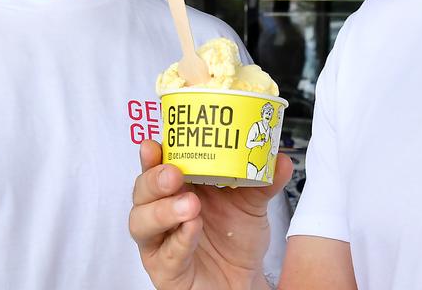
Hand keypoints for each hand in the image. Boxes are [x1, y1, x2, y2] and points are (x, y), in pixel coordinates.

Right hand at [130, 139, 291, 289]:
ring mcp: (160, 242)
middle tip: (174, 174)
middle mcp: (162, 212)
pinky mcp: (166, 269)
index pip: (156, 167)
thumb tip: (279, 159)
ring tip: (190, 204)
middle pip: (142, 191)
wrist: (243, 279)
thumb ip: (263, 182)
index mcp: (179, 188)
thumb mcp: (251, 204)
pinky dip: (179, 240)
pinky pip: (166, 255)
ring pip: (142, 223)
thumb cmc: (234, 237)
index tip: (155, 144)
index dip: (152, 156)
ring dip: (163, 211)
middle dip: (154, 179)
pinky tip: (193, 228)